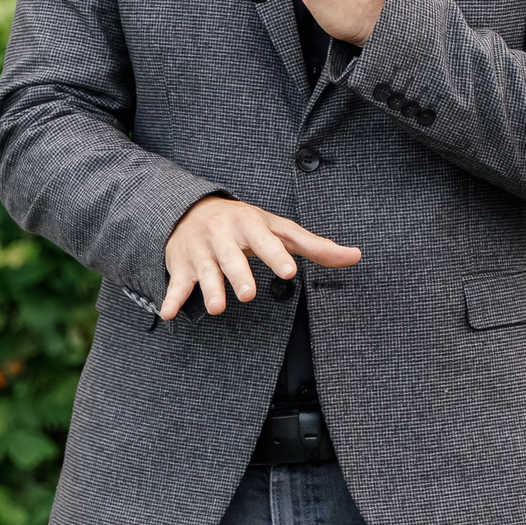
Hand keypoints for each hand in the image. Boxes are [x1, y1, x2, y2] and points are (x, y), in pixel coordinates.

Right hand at [161, 195, 360, 318]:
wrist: (191, 210)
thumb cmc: (246, 225)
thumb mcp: (279, 229)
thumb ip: (316, 246)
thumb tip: (355, 256)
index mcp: (250, 223)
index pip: (265, 239)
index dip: (276, 254)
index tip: (288, 270)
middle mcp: (223, 235)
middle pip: (232, 256)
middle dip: (239, 274)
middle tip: (249, 295)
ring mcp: (201, 250)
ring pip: (204, 271)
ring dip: (209, 289)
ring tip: (218, 309)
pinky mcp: (181, 265)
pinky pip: (176, 283)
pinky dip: (172, 298)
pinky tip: (170, 314)